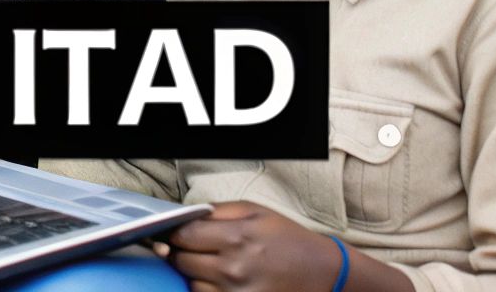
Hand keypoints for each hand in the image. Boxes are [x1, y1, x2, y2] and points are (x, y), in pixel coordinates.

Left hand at [157, 201, 344, 291]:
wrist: (323, 272)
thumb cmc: (287, 238)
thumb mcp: (255, 212)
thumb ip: (215, 212)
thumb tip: (182, 215)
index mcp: (236, 238)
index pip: (182, 236)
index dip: (173, 233)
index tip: (172, 233)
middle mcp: (233, 269)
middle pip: (181, 261)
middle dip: (181, 253)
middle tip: (193, 249)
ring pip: (191, 284)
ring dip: (195, 274)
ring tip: (213, 266)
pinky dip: (207, 290)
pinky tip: (220, 281)